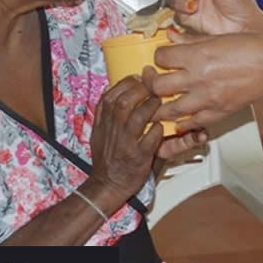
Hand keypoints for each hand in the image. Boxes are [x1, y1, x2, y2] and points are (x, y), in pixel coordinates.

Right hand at [84, 76, 162, 206]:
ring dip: (152, 106)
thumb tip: (114, 86)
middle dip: (141, 90)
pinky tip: (162, 125)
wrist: (108, 183)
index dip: (127, 83)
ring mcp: (125, 143)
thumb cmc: (107, 157)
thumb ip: (107, 110)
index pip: (110, 95)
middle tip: (153, 87)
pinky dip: (159, 129)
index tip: (138, 78)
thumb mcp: (99, 131)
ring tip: (159, 103)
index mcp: (102, 122)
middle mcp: (112, 131)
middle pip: (123, 102)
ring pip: (139, 117)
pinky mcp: (139, 156)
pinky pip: (153, 137)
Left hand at [142, 31, 262, 127]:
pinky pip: (191, 122)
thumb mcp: (220, 36)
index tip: (161, 57)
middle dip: (150, 83)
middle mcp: (198, 78)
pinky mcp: (218, 112)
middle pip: (157, 86)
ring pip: (168, 109)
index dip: (158, 56)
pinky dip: (181, 122)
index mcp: (198, 55)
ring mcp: (207, 98)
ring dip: (159, 107)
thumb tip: (172, 37)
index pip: (160, 57)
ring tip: (157, 103)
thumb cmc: (255, 47)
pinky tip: (179, 117)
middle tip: (151, 80)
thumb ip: (192, 40)